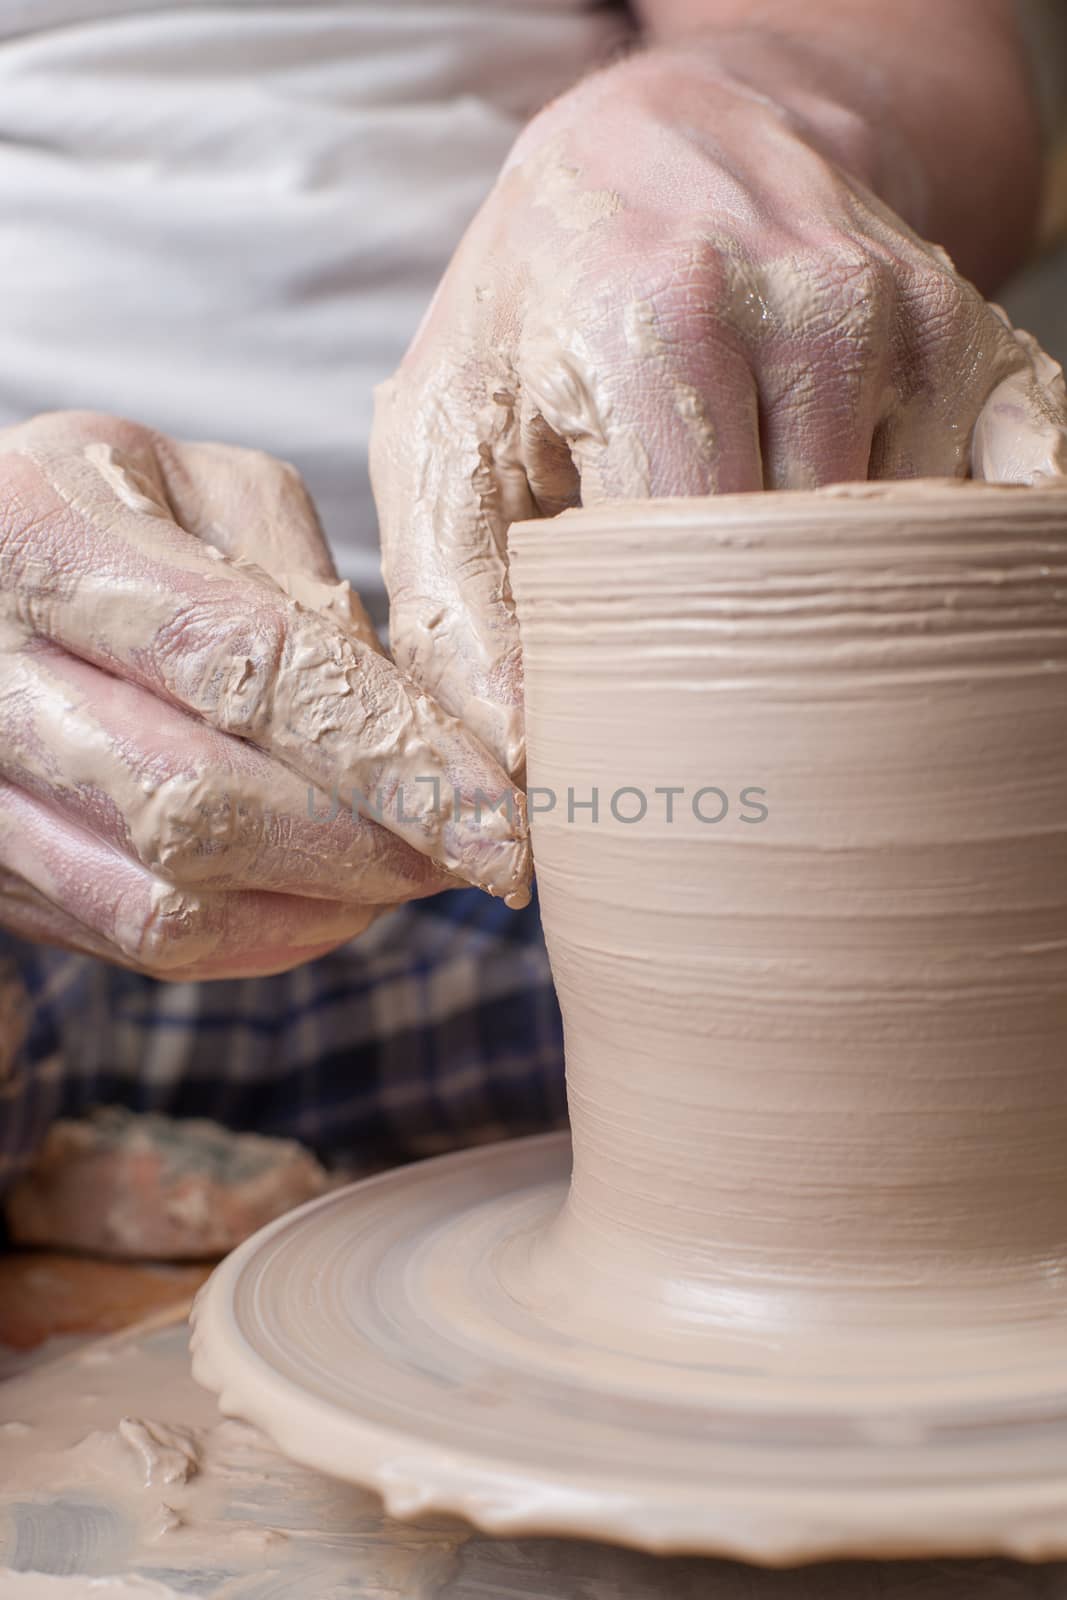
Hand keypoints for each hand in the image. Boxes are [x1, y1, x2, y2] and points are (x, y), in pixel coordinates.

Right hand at [0, 412, 528, 978]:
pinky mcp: (5, 871)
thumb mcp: (206, 488)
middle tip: (478, 849)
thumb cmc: (112, 513)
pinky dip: (267, 936)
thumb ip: (308, 585)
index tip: (499, 811)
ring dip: (326, 903)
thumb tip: (413, 727)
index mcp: (48, 538)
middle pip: (202, 809)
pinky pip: (144, 943)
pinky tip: (335, 895)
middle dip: (369, 847)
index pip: (246, 666)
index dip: (389, 752)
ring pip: (171, 903)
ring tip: (412, 866)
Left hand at [372, 45, 1066, 778]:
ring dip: (830, 599)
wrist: (658, 143)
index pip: (700, 584)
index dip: (671, 679)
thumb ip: (452, 617)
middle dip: (751, 652)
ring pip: (901, 559)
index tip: (639, 714)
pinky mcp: (982, 337)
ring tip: (758, 574)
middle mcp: (812, 312)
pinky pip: (1001, 508)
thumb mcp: (442, 439)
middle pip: (810, 581)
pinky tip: (866, 561)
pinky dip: (936, 562)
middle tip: (697, 664)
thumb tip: (523, 778)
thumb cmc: (534, 307)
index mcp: (659, 330)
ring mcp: (914, 322)